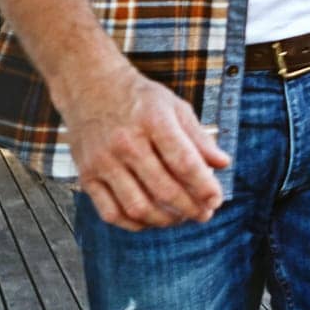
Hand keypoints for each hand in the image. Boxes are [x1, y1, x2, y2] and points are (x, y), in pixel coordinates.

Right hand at [60, 61, 230, 230]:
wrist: (89, 85)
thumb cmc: (140, 98)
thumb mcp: (175, 107)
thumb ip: (199, 138)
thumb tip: (223, 164)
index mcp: (152, 121)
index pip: (184, 162)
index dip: (204, 187)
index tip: (217, 200)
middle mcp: (125, 142)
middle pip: (163, 189)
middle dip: (190, 208)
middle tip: (204, 214)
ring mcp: (102, 161)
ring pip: (138, 206)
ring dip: (165, 220)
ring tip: (181, 218)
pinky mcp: (86, 175)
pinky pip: (110, 212)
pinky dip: (134, 224)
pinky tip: (151, 219)